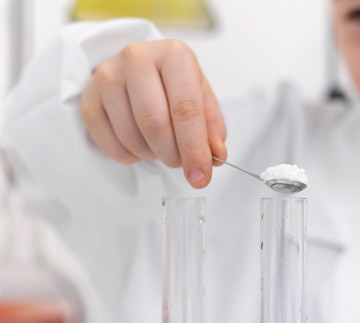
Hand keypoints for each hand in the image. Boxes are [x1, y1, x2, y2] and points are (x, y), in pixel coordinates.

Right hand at [80, 39, 226, 187]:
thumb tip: (217, 155)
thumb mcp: (202, 100)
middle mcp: (137, 58)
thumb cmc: (175, 87)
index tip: (200, 177)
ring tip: (161, 146)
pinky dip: (132, 156)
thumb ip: (212, 128)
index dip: (195, 149)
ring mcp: (107, 77)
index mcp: (173, 55)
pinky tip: (140, 143)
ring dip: (152, 155)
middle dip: (172, 154)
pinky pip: (112, 145)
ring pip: (132, 137)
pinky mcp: (89, 99)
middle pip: (155, 123)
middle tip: (180, 161)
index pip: (186, 109)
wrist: (139, 72)